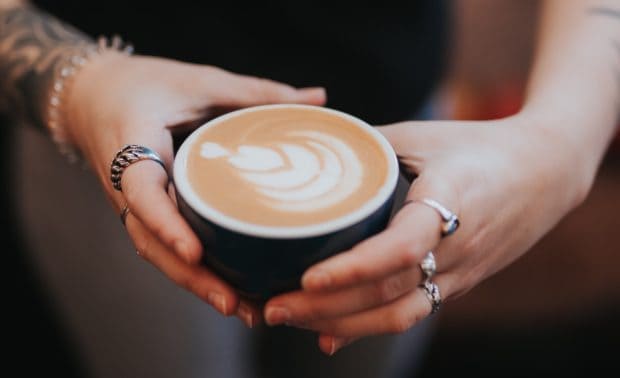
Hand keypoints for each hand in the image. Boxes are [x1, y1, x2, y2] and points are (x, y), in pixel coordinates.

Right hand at [65, 51, 325, 325]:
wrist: (93, 97)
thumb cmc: (146, 84)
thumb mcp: (199, 80)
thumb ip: (255, 92)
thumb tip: (318, 97)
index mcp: (130, 144)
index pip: (141, 192)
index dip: (165, 224)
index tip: (195, 251)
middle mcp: (126, 185)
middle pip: (150, 242)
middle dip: (191, 276)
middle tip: (235, 303)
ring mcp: (134, 205)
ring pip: (157, 254)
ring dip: (195, 284)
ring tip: (242, 310)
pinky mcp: (147, 213)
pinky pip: (165, 247)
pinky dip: (193, 271)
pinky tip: (229, 291)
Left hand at [264, 113, 589, 353]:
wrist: (544, 172)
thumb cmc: (479, 145)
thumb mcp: (422, 136)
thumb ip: (368, 147)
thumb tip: (308, 149)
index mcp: (451, 202)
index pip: (403, 248)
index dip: (354, 268)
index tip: (307, 278)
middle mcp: (458, 249)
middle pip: (390, 295)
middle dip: (326, 308)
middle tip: (272, 307)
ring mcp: (460, 274)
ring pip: (398, 316)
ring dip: (340, 323)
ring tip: (289, 318)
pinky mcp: (458, 285)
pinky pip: (411, 315)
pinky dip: (366, 328)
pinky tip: (328, 335)